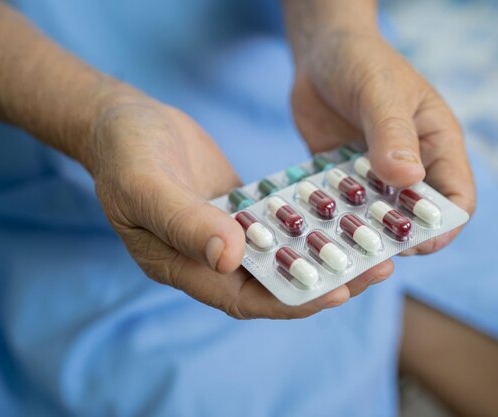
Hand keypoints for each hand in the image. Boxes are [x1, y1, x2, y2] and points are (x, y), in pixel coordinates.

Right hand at [88, 94, 393, 317]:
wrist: (121, 121)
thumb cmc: (125, 153)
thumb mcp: (147, 184)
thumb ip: (185, 222)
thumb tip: (230, 258)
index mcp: (183, 266)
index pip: (244, 297)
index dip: (290, 300)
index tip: (338, 292)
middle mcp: (207, 258)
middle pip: (272, 282)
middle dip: (323, 280)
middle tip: (376, 269)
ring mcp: (224, 234)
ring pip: (281, 255)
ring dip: (323, 253)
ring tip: (371, 245)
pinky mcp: (237, 210)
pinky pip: (278, 224)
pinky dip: (307, 224)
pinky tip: (343, 214)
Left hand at [290, 31, 475, 253]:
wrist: (320, 50)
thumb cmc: (362, 60)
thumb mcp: (380, 92)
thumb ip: (393, 134)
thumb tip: (409, 179)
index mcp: (437, 145)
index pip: (456, 198)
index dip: (443, 225)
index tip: (418, 242)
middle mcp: (410, 166)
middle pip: (415, 217)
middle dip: (397, 237)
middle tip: (370, 252)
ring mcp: (375, 174)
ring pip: (376, 217)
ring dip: (361, 233)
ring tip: (339, 246)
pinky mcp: (343, 177)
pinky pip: (341, 206)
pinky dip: (332, 218)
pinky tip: (315, 226)